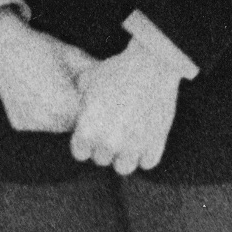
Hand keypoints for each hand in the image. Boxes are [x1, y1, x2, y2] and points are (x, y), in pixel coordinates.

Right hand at [0, 12, 96, 133]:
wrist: (4, 47)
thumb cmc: (43, 49)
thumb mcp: (76, 57)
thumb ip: (97, 73)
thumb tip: (119, 81)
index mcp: (65, 104)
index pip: (91, 118)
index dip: (95, 108)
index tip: (94, 96)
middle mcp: (48, 119)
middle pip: (74, 125)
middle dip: (78, 113)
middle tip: (76, 94)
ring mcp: (31, 124)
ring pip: (57, 127)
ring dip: (61, 117)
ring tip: (58, 93)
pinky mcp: (19, 123)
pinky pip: (39, 125)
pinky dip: (44, 116)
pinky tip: (40, 96)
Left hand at [69, 39, 182, 174]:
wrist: (151, 64)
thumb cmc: (117, 69)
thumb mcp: (89, 79)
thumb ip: (79, 96)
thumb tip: (76, 99)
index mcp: (87, 130)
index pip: (80, 153)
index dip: (85, 142)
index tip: (93, 132)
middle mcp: (108, 144)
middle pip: (101, 159)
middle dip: (105, 146)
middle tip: (113, 130)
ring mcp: (133, 147)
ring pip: (124, 167)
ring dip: (124, 156)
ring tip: (128, 141)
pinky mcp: (155, 145)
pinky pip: (148, 162)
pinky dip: (147, 153)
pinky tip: (146, 139)